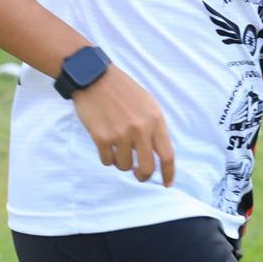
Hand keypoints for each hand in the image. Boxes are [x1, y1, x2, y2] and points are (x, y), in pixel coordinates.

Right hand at [70, 66, 174, 185]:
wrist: (93, 77)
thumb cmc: (122, 90)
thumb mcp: (147, 103)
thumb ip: (154, 126)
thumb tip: (157, 153)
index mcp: (155, 120)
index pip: (167, 155)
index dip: (168, 173)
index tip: (166, 184)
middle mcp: (140, 129)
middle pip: (147, 168)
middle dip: (142, 176)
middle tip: (138, 174)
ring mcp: (120, 134)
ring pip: (124, 166)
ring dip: (121, 163)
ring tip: (117, 150)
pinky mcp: (101, 137)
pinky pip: (107, 161)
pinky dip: (107, 158)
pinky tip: (105, 146)